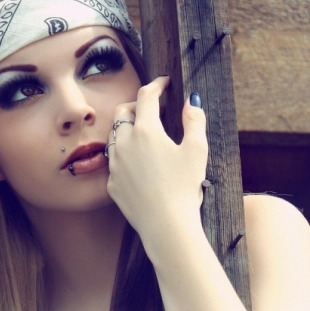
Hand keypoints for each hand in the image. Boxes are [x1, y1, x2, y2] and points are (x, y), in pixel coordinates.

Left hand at [105, 77, 207, 245]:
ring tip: (145, 134)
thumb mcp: (197, 150)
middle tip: (153, 108)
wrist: (166, 227)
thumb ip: (195, 120)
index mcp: (146, 131)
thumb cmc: (184, 189)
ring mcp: (115, 165)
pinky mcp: (112, 185)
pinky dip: (124, 155)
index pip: (146, 96)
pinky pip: (114, 162)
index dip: (156, 85)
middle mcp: (124, 144)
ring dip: (127, 129)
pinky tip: (139, 163)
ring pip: (115, 136)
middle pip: (123, 112)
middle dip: (137, 105)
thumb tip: (191, 100)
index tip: (164, 83)